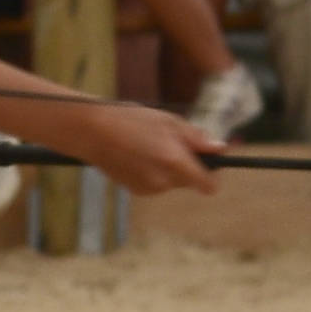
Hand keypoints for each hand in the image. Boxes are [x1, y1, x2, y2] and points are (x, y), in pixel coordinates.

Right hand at [56, 101, 219, 195]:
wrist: (90, 132)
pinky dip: (153, 171)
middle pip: (190, 180)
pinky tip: (138, 155)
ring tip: (150, 145)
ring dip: (170, 167)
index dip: (213, 173)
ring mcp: (148, 188)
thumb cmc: (131, 120)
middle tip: (172, 141)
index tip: (211, 160)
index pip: (208, 185)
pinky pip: (156, 183)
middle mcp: (164, 181)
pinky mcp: (135, 191)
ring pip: (172, 181)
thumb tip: (220, 149)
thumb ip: (197, 139)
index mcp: (175, 163)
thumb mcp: (168, 121)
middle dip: (189, 165)